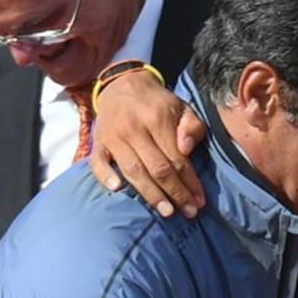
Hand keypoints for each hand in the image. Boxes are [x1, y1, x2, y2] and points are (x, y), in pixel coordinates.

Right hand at [89, 70, 208, 217]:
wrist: (123, 85)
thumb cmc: (159, 104)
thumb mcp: (183, 108)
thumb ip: (192, 127)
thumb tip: (187, 149)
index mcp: (157, 119)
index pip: (177, 159)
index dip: (190, 182)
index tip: (200, 201)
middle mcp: (133, 129)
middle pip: (157, 169)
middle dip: (175, 194)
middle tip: (188, 212)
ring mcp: (113, 136)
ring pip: (133, 171)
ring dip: (150, 195)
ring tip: (166, 212)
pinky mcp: (97, 142)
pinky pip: (97, 163)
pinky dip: (105, 176)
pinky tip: (117, 189)